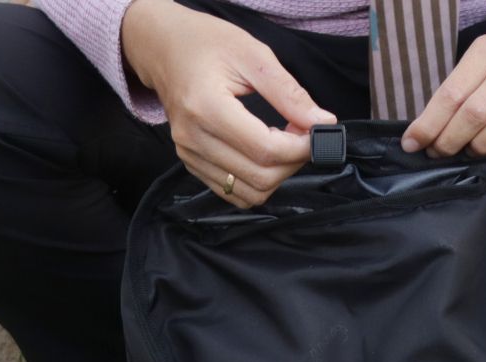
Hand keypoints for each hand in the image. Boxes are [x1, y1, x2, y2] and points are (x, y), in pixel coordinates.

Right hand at [121, 0, 335, 206]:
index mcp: (206, 106)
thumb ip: (289, 92)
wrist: (163, 48)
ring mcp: (190, 155)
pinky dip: (258, 181)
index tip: (315, 132)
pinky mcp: (193, 165)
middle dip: (293, 162)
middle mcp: (193, 138)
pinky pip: (235, 193)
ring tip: (282, 144)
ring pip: (250, 192)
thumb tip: (322, 122)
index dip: (300, 148)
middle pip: (260, 177)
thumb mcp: (252, 54)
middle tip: (301, 136)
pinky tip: (263, 154)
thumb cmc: (206, 44)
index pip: (265, 149)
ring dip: (278, 175)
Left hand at [401, 8, 485, 165]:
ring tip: (472, 152)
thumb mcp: (484, 63)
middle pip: (476, 109)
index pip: (452, 92)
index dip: (429, 123)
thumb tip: (425, 131)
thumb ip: (459, 91)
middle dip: (450, 139)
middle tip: (440, 153)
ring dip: (482, 145)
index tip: (412, 143)